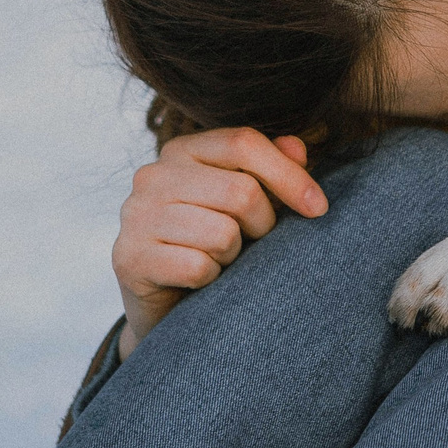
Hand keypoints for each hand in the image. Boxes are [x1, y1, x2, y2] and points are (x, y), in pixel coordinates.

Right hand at [113, 127, 325, 357]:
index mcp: (182, 150)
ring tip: (220, 260)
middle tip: (251, 244)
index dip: (289, 175)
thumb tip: (298, 148)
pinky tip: (199, 281)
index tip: (319, 208)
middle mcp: (152, 175)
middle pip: (241, 191)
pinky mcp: (129, 258)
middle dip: (263, 226)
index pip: (244, 143)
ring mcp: (135, 215)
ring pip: (223, 233)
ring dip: (234, 257)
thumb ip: (272, 171)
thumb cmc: (212, 244)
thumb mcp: (245, 204)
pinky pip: (199, 267)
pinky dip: (211, 280)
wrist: (166, 305)